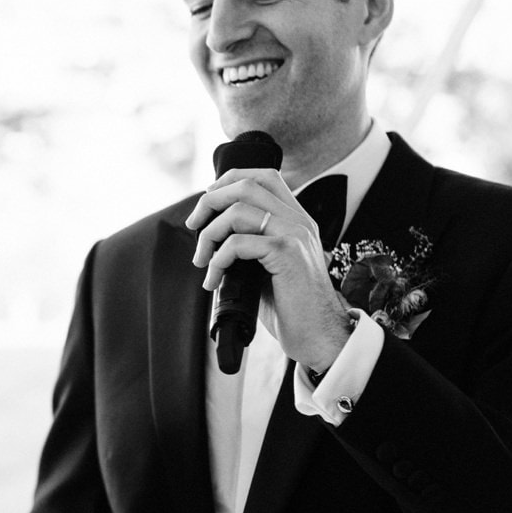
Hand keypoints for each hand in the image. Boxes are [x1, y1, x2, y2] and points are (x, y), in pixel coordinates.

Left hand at [184, 168, 354, 370]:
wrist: (318, 335)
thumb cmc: (291, 307)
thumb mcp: (269, 266)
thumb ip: (250, 244)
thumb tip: (210, 236)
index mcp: (297, 220)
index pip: (263, 177)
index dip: (229, 181)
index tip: (207, 203)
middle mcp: (299, 221)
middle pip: (246, 185)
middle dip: (210, 202)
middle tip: (193, 226)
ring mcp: (295, 234)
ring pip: (238, 210)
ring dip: (209, 235)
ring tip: (202, 261)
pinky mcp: (287, 253)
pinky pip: (238, 243)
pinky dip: (217, 260)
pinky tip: (214, 280)